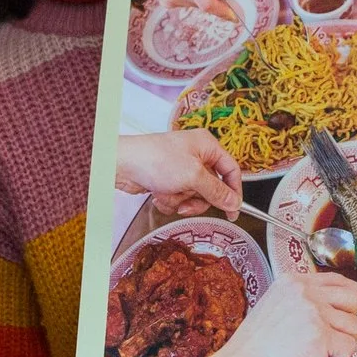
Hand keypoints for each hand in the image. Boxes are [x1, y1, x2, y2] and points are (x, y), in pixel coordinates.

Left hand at [116, 130, 242, 216]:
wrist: (122, 164)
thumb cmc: (155, 159)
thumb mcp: (193, 176)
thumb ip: (216, 192)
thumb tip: (233, 202)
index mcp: (207, 145)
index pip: (231, 170)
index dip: (234, 191)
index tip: (233, 211)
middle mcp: (196, 155)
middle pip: (212, 187)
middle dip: (198, 199)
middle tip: (188, 203)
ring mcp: (181, 168)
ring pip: (194, 195)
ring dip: (181, 200)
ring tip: (169, 195)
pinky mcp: (168, 179)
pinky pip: (179, 197)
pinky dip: (170, 200)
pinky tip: (159, 193)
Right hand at [206, 270, 356, 356]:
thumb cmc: (255, 350)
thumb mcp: (277, 308)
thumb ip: (304, 302)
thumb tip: (340, 309)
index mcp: (293, 281)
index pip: (337, 279)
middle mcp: (305, 291)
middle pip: (353, 300)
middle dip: (349, 323)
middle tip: (331, 340)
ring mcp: (314, 312)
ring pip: (355, 327)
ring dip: (339, 345)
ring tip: (312, 353)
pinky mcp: (321, 336)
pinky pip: (349, 349)